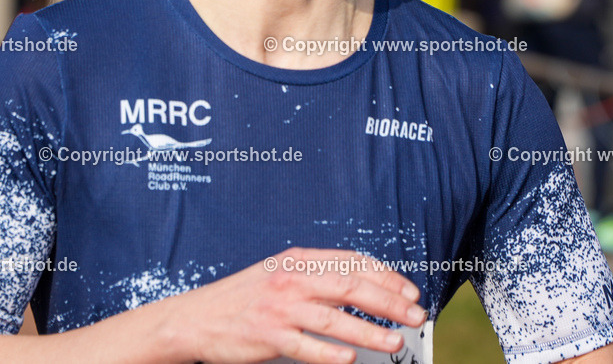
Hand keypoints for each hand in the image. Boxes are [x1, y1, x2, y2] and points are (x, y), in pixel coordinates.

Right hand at [157, 247, 426, 363]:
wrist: (197, 318)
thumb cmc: (244, 297)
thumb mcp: (280, 272)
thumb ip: (317, 275)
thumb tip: (362, 284)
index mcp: (298, 259)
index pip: (352, 262)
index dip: (386, 276)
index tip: (409, 291)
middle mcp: (291, 279)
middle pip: (350, 287)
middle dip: (389, 302)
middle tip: (416, 315)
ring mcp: (280, 308)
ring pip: (334, 319)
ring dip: (370, 332)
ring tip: (395, 342)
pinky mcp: (268, 336)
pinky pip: (306, 347)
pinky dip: (330, 354)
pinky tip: (351, 360)